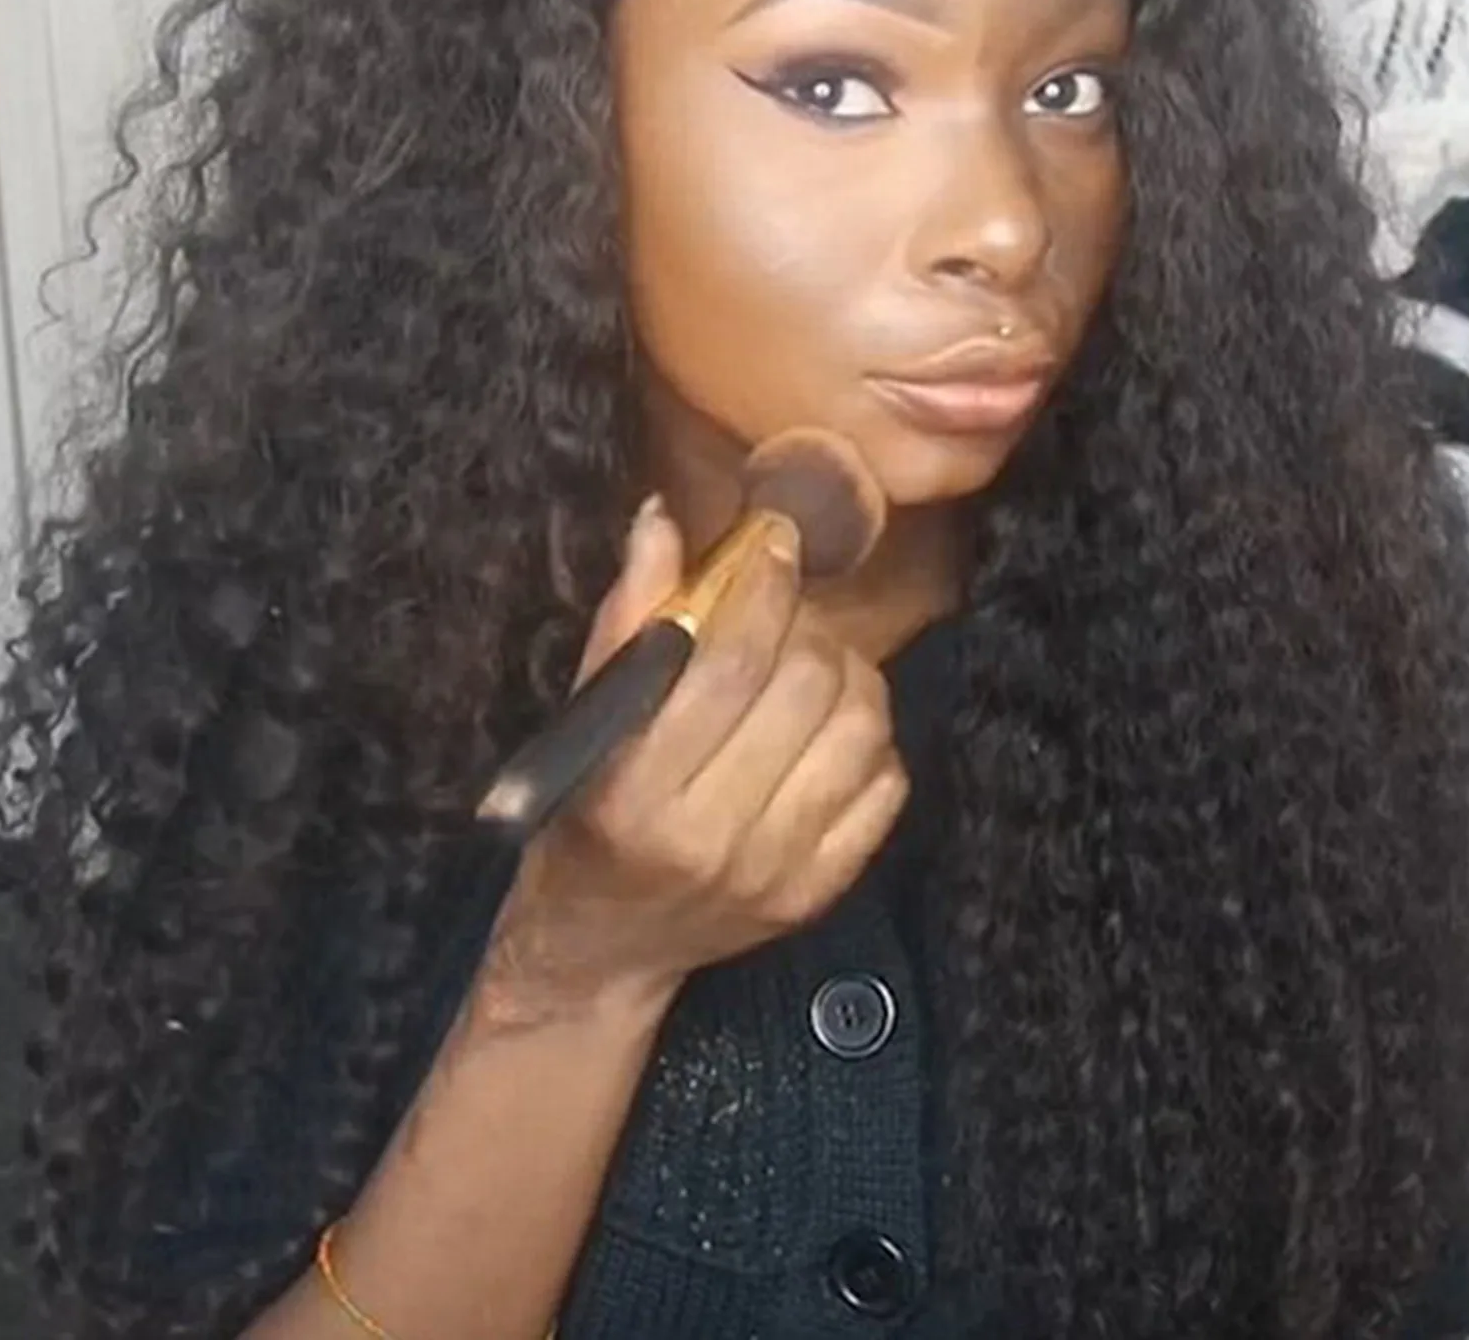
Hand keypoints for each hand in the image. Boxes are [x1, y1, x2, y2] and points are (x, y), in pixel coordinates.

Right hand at [476, 497, 908, 1027]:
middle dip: (807, 627)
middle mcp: (712, 836)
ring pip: (861, 730)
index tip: (774, 542)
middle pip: (805, 688)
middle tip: (787, 615)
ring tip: (812, 667)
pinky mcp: (821, 894)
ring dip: (848, 675)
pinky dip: (871, 740)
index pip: (732, 661)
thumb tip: (662, 520)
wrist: (602, 948)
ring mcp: (777, 872)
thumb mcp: (583, 720)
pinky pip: (887, 786)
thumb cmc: (581, 817)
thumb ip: (627, 619)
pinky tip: (831, 729)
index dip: (765, 585)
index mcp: (636, 789)